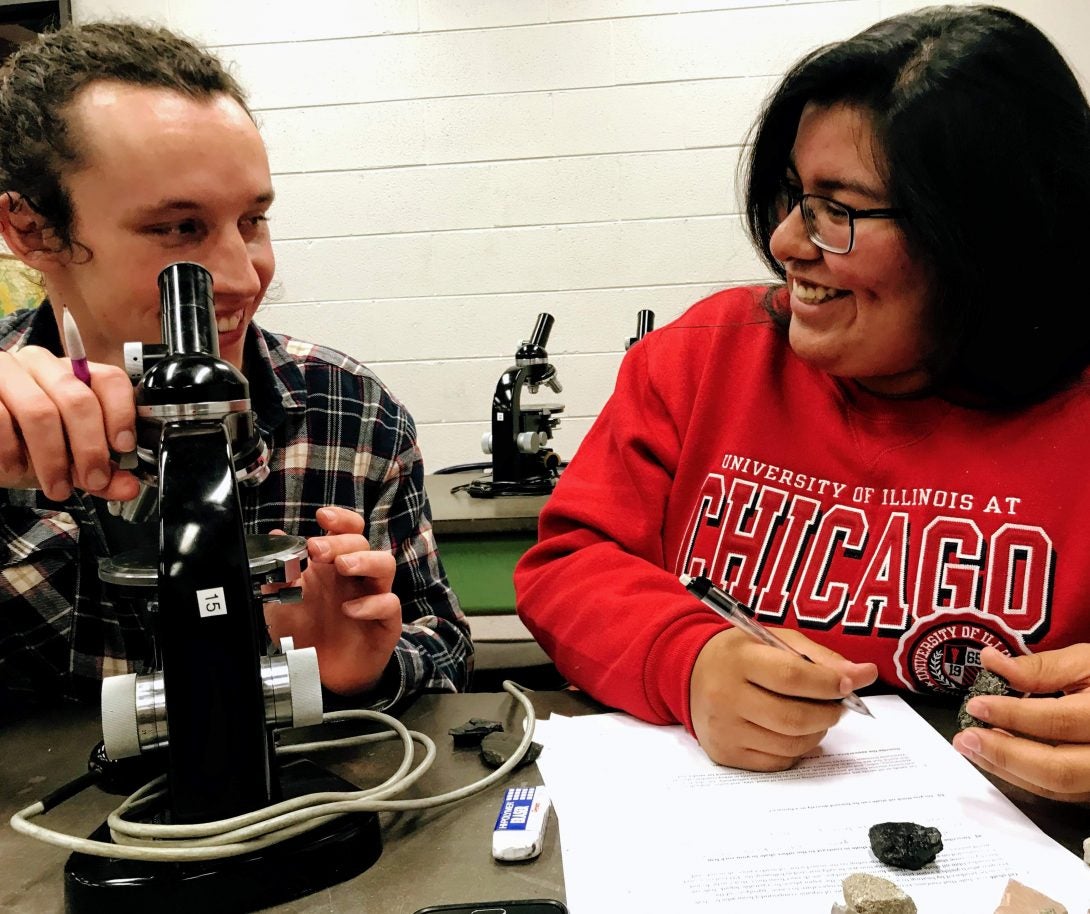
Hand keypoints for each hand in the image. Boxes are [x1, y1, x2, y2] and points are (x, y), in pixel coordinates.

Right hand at [0, 345, 138, 500]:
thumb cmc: (26, 443)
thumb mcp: (69, 459)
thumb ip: (102, 472)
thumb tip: (128, 487)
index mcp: (73, 373)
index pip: (110, 380)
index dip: (121, 415)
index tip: (123, 447)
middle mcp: (41, 364)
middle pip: (78, 399)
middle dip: (90, 447)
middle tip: (94, 479)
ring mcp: (7, 372)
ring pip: (40, 412)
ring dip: (53, 459)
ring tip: (57, 486)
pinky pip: (1, 419)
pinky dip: (12, 453)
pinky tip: (17, 469)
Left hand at [264, 505, 401, 695]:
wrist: (319, 676)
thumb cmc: (304, 634)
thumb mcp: (280, 604)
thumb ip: (277, 574)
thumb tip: (275, 538)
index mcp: (333, 566)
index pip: (348, 530)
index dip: (340, 519)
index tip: (322, 516)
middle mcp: (356, 577)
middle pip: (362, 543)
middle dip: (340, 541)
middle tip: (316, 549)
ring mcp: (373, 597)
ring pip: (385, 565)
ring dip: (364, 560)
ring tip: (342, 566)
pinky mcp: (385, 623)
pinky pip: (389, 604)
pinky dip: (371, 603)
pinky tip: (349, 609)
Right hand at [690, 627, 876, 770]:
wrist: (690, 672)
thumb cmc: (741, 654)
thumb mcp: (776, 641)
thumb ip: (821, 658)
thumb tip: (865, 675)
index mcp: (738, 659)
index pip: (791, 676)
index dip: (828, 684)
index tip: (849, 684)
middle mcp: (725, 696)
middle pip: (794, 717)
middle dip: (828, 713)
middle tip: (836, 704)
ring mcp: (724, 729)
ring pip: (790, 744)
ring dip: (816, 732)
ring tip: (815, 716)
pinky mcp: (725, 754)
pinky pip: (777, 762)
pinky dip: (796, 750)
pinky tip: (793, 732)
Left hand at [952, 645, 1089, 801]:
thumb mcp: (1086, 662)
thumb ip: (1041, 667)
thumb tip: (991, 661)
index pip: (1059, 721)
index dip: (1014, 714)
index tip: (976, 705)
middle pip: (1059, 769)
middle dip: (1005, 755)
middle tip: (965, 738)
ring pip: (1056, 787)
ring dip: (1007, 769)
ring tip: (972, 747)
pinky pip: (1058, 791)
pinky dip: (1023, 775)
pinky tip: (996, 756)